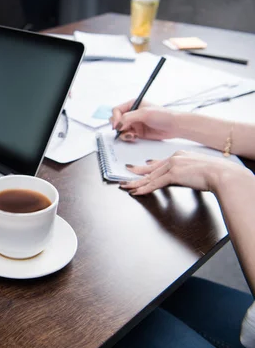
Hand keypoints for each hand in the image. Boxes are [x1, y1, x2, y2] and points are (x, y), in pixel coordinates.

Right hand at [110, 100, 178, 141]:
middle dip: (118, 126)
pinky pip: (127, 135)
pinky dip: (128, 137)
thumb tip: (117, 124)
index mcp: (133, 104)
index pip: (117, 110)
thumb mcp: (144, 114)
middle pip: (116, 120)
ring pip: (120, 129)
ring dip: (123, 133)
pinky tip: (135, 137)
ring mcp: (134, 123)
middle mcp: (132, 114)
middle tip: (122, 130)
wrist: (174, 126)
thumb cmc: (163, 115)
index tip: (117, 125)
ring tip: (131, 135)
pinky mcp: (137, 132)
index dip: (115, 117)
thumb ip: (128, 118)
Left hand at [120, 151, 244, 194]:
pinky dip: (144, 189)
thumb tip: (175, 177)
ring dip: (136, 184)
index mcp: (179, 155)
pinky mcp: (173, 174)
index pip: (157, 163)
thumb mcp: (196, 169)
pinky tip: (137, 192)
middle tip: (124, 179)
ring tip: (125, 187)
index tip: (136, 169)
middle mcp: (173, 158)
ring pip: (150, 177)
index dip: (144, 168)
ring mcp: (173, 165)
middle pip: (150, 170)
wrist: (222, 174)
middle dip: (136, 176)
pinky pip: (155, 184)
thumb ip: (183, 171)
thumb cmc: (215, 173)